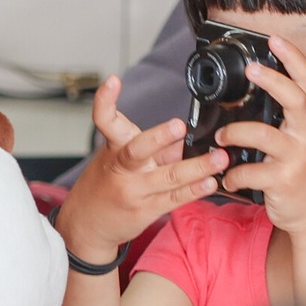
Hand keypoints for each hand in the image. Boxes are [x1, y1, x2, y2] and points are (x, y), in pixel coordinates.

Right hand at [57, 76, 227, 260]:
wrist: (86, 224)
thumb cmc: (105, 185)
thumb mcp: (119, 160)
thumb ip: (153, 148)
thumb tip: (185, 138)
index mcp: (113, 149)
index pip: (104, 120)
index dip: (105, 99)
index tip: (112, 81)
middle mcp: (121, 169)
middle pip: (138, 150)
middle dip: (159, 137)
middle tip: (180, 126)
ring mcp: (134, 191)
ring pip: (168, 177)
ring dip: (197, 167)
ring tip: (220, 158)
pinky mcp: (146, 210)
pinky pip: (174, 199)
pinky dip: (194, 190)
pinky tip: (211, 183)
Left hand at [215, 35, 305, 235]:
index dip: (293, 58)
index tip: (274, 39)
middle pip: (296, 100)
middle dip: (273, 81)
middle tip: (251, 68)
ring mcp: (297, 159)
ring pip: (263, 135)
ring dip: (235, 133)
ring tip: (221, 137)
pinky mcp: (283, 182)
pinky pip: (250, 172)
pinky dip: (233, 174)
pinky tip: (227, 176)